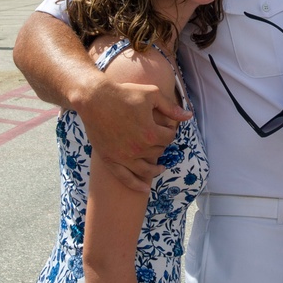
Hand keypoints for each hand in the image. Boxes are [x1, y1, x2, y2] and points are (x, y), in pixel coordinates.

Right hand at [75, 79, 191, 192]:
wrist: (94, 99)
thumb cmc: (124, 94)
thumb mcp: (151, 95)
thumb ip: (170, 108)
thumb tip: (188, 116)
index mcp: (151, 133)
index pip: (169, 137)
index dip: (170, 130)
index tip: (166, 126)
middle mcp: (139, 148)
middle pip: (159, 151)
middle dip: (161, 145)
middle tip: (159, 138)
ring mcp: (124, 157)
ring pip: (146, 169)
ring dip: (155, 169)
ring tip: (160, 167)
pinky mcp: (110, 160)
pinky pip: (125, 178)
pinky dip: (137, 185)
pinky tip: (145, 189)